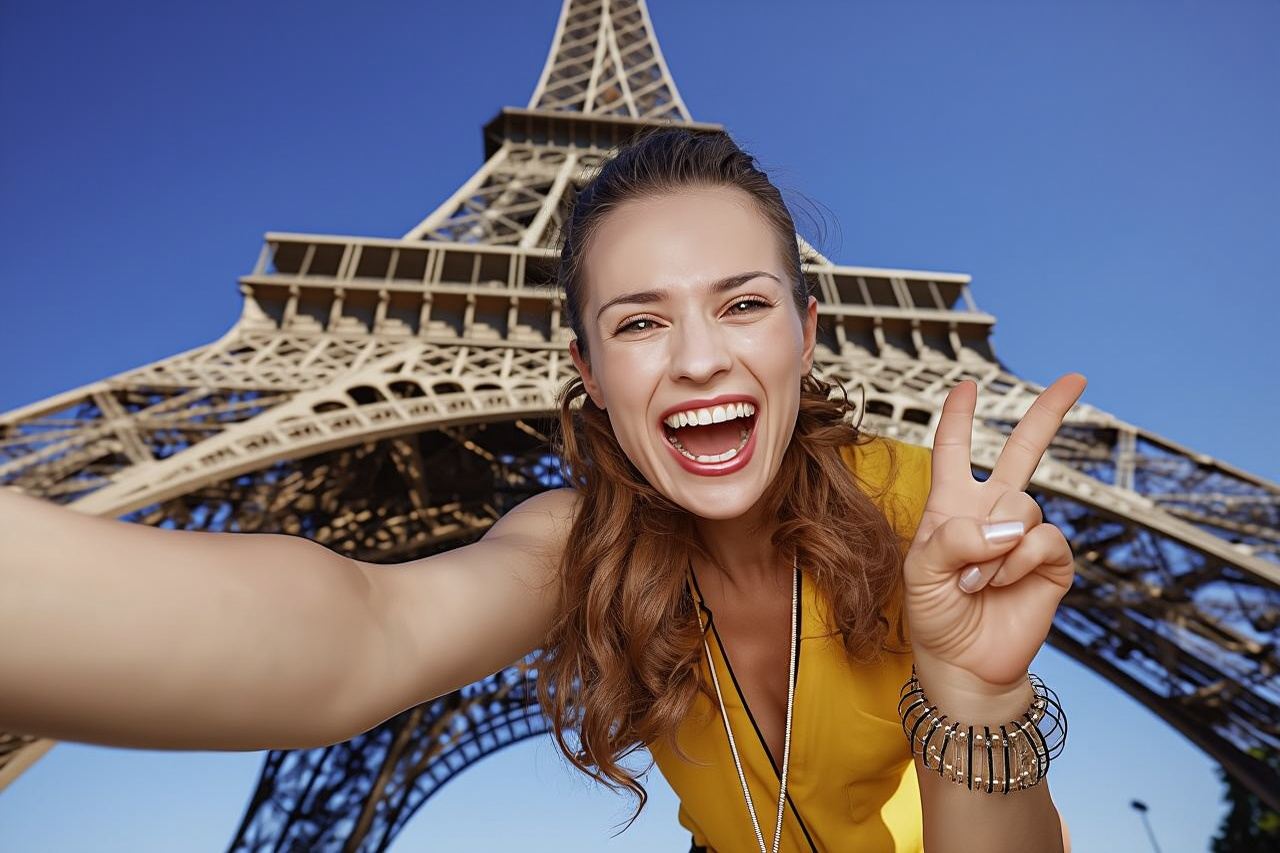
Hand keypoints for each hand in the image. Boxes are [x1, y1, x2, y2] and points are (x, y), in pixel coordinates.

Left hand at [903, 373, 1086, 701]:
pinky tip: (1001, 584)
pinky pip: (1043, 539)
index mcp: (952, 506)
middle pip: (1024, 451)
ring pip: (1024, 506)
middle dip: (1048, 413)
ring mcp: (1024, 536)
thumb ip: (954, 538)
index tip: (966, 386)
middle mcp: (992, 513)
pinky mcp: (1051, 563)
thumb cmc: (934, 615)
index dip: (960, 418)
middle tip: (1076, 378)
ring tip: (973, 582)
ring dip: (994, 547)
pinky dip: (1017, 561)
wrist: (964, 663)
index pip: (956, 452)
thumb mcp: (920, 571)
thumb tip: (1009, 525)